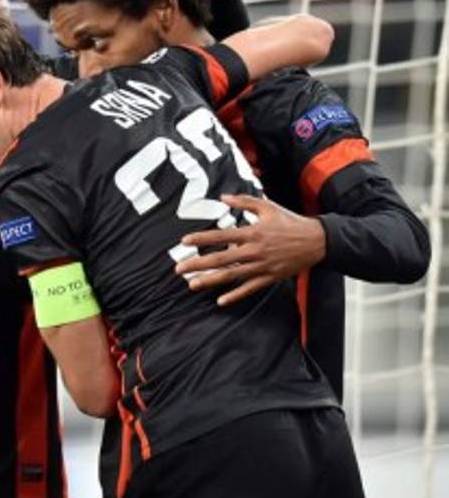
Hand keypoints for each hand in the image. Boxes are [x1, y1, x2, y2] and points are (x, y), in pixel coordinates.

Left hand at [174, 194, 325, 305]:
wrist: (318, 241)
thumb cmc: (290, 221)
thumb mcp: (267, 206)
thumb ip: (243, 201)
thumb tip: (222, 197)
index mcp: (253, 232)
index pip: (221, 235)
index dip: (202, 238)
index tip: (184, 241)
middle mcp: (255, 250)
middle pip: (221, 258)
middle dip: (198, 263)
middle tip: (179, 268)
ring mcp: (262, 266)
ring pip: (232, 275)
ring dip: (211, 280)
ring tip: (192, 285)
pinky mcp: (270, 277)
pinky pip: (250, 288)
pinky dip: (236, 295)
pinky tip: (221, 301)